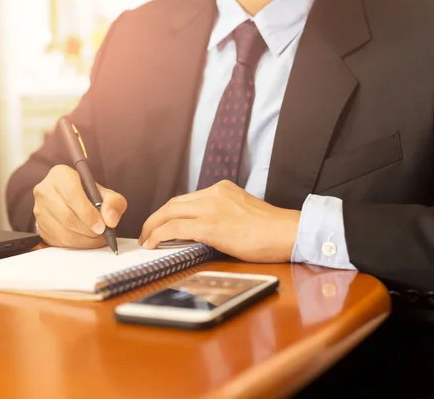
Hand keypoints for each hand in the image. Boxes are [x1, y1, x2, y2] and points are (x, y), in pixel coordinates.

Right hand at [33, 165, 126, 248]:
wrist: (72, 202)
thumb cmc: (89, 195)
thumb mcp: (106, 194)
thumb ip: (114, 203)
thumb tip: (110, 220)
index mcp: (60, 175)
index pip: (71, 194)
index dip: (88, 213)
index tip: (102, 226)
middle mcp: (45, 190)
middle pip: (66, 216)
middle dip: (88, 229)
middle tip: (102, 234)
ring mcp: (39, 209)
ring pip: (62, 231)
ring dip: (84, 239)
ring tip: (97, 237)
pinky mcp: (39, 226)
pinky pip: (58, 241)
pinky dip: (76, 245)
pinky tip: (86, 240)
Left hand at [138, 180, 300, 262]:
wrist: (288, 232)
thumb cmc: (271, 230)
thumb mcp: (242, 212)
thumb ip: (222, 214)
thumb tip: (204, 231)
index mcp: (221, 189)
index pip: (186, 199)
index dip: (169, 212)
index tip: (160, 223)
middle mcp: (213, 193)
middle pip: (173, 203)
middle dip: (154, 218)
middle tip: (145, 232)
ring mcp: (211, 208)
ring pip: (169, 213)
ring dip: (152, 227)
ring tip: (145, 240)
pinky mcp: (210, 225)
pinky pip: (174, 228)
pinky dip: (158, 235)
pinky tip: (152, 244)